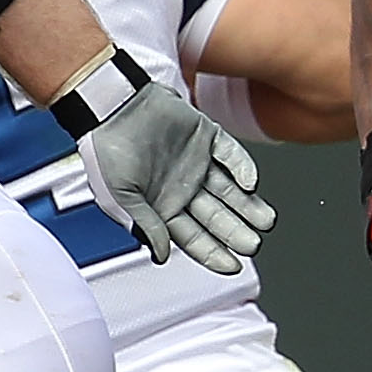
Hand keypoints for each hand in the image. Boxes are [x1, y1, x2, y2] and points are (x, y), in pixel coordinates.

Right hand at [76, 78, 277, 273]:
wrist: (112, 105)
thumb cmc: (106, 149)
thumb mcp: (120, 198)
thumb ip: (146, 226)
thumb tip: (161, 255)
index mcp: (161, 206)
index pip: (193, 237)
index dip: (213, 253)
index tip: (233, 266)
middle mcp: (182, 187)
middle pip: (216, 218)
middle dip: (235, 233)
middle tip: (252, 245)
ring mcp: (195, 162)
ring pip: (229, 191)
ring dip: (248, 206)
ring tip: (266, 221)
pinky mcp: (205, 136)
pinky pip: (230, 155)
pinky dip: (243, 168)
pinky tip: (251, 184)